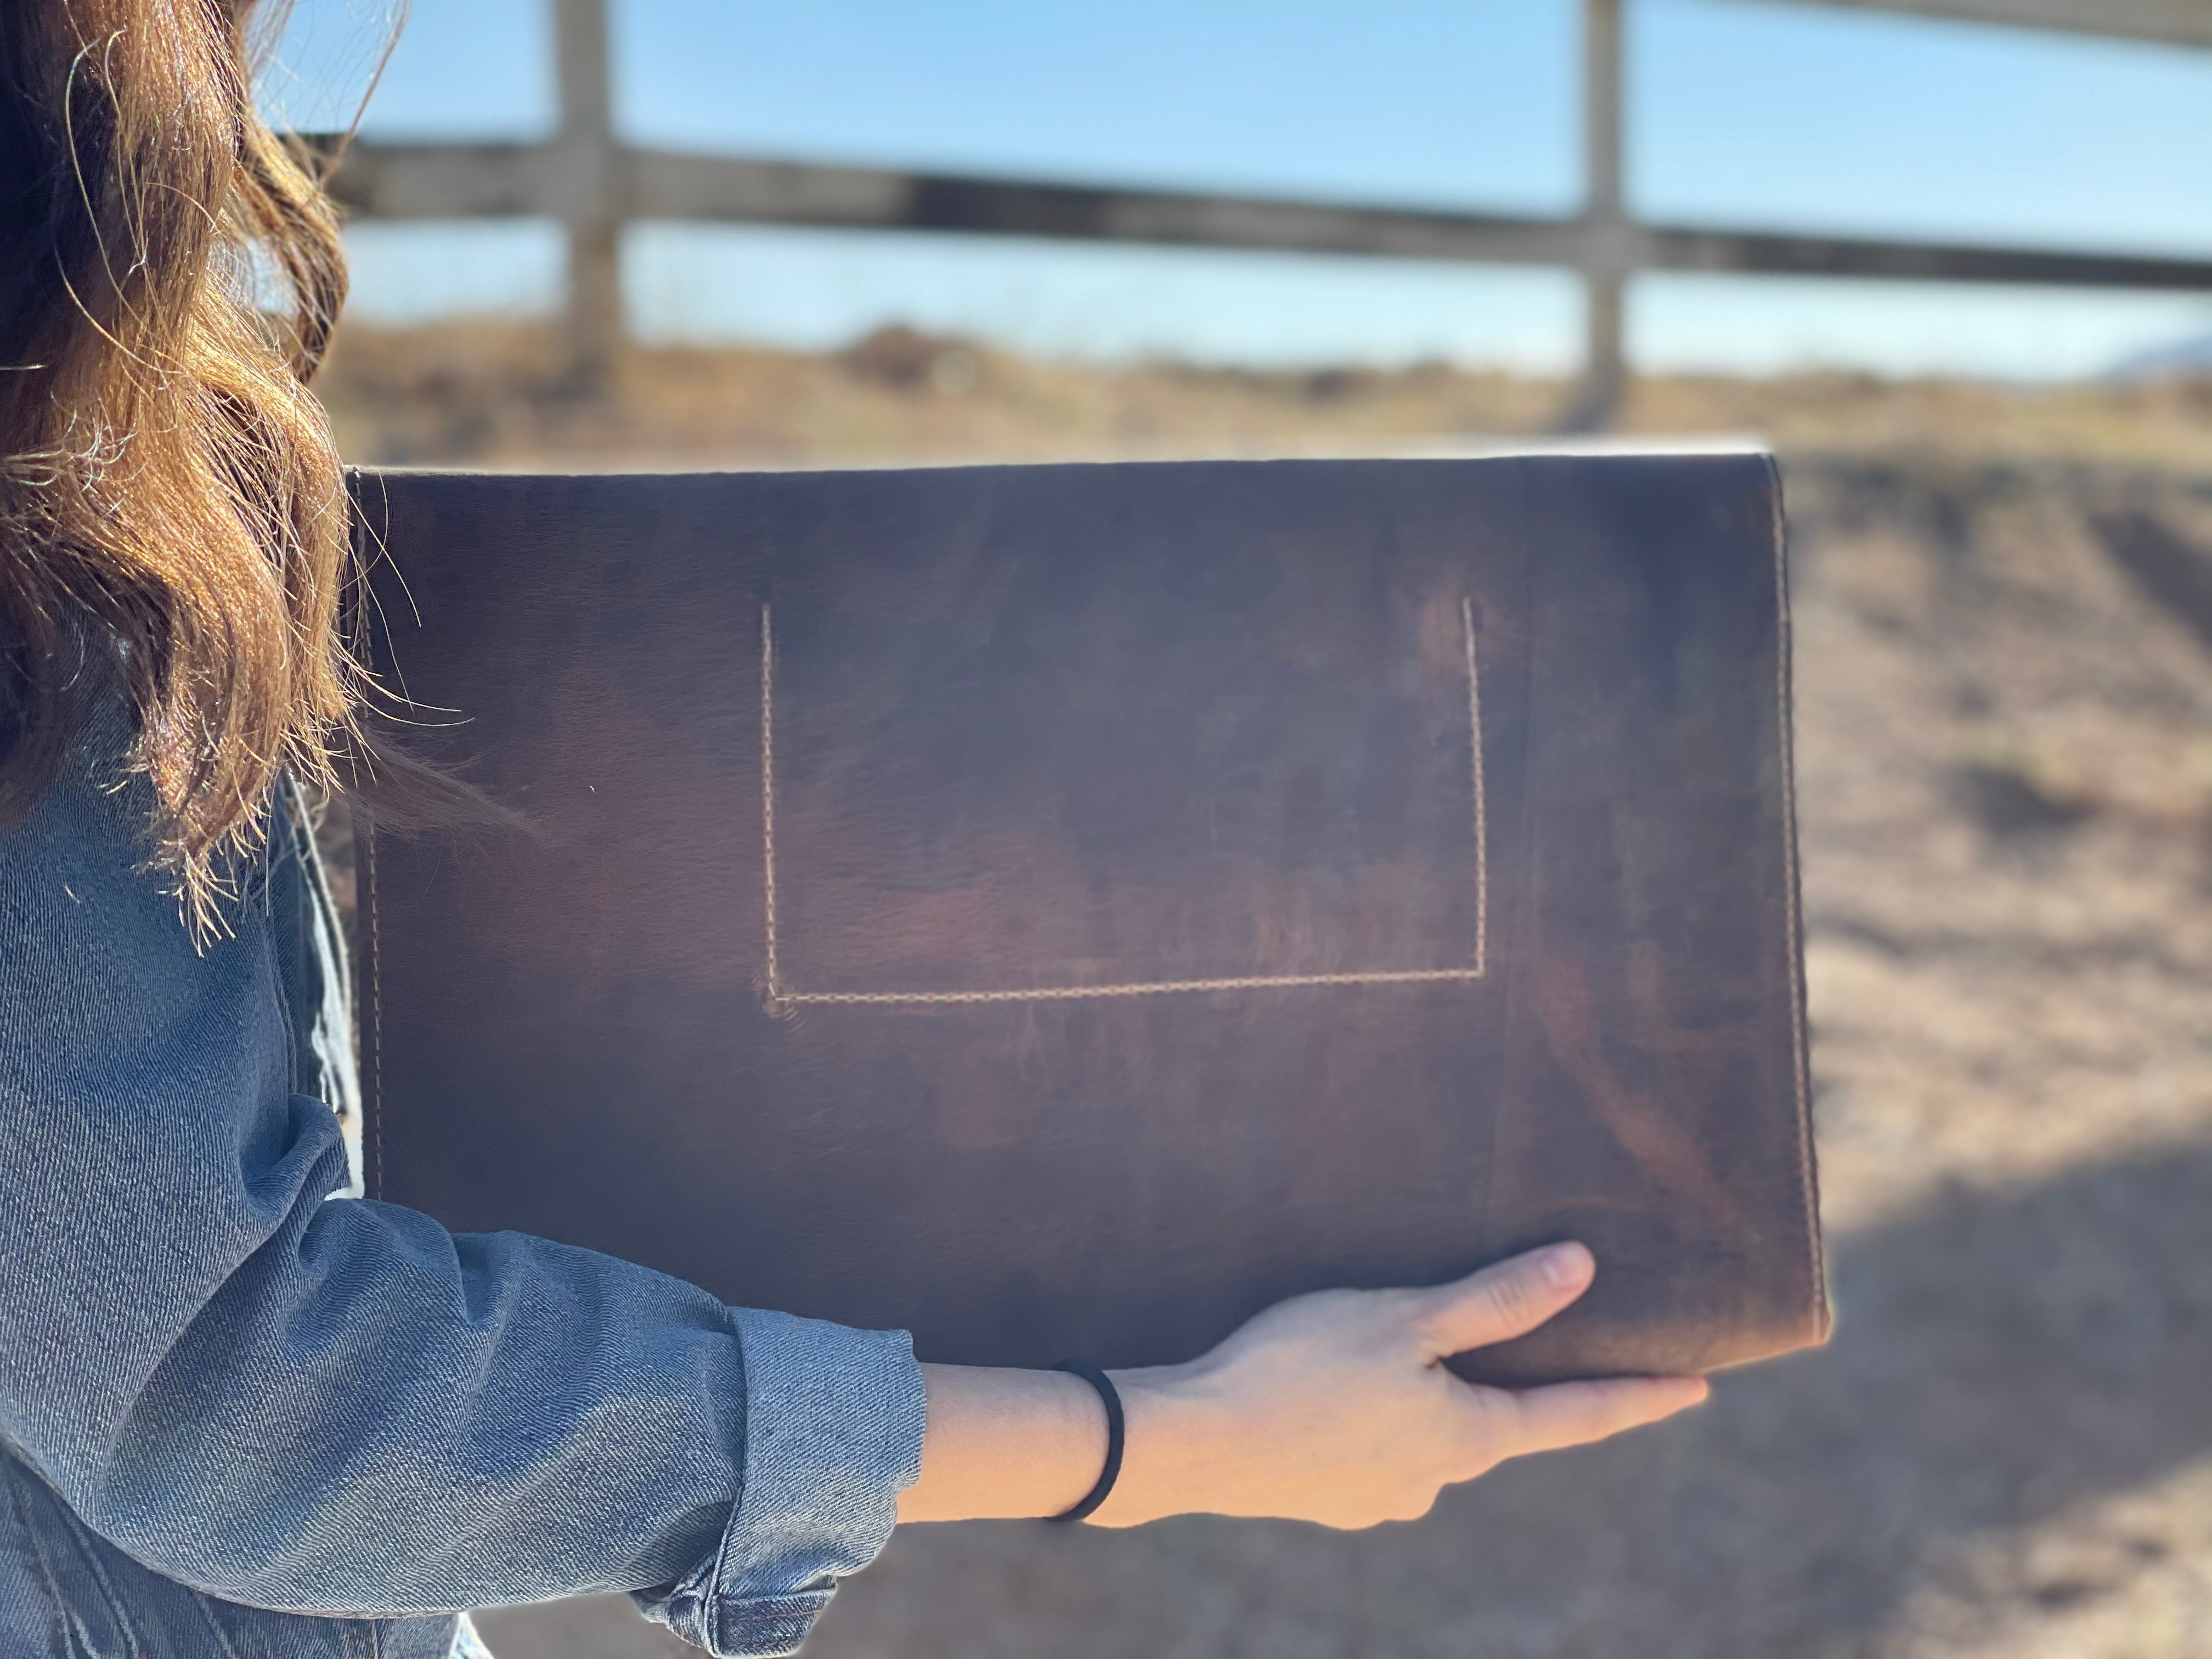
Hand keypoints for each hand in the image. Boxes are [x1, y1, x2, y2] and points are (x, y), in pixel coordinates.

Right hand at [1091, 1242, 1705, 1527]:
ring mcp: (1380, 1497)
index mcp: (1468, 1437)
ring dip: (1432, 1396)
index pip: (1577, 1415)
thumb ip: (1495, 1300)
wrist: (1194, 1444)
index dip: (1639, 1396)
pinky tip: (1338, 1385)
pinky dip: (1375, 1414)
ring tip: (1399, 1348)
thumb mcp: (1405, 1320)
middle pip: (1498, 1423)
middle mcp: (1435, 1480)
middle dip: (1511, 1382)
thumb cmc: (1299, 1368)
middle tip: (1525, 1335)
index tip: (1698, 1387)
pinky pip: (1375, 1447)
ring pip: (1431, 1435)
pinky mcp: (1329, 1497)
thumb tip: (1583, 1270)